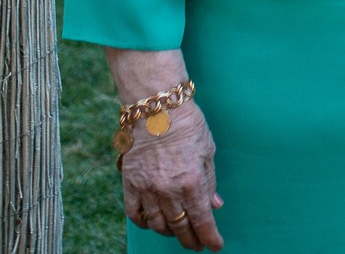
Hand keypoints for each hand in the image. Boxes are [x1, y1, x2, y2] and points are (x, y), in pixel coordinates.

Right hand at [120, 101, 223, 249]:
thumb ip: (209, 181)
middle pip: (180, 227)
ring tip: (178, 232)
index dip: (209, 237)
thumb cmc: (187, 123)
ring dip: (169, 233)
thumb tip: (215, 204)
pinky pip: (134, 213)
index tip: (215, 245)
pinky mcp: (130, 183)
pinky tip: (153, 222)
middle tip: (197, 244)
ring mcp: (147, 188)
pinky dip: (144, 222)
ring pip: (157, 224)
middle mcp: (168, 189)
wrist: (156, 105)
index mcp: (191, 181)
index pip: (202, 220)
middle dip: (191, 239)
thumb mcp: (207, 150)